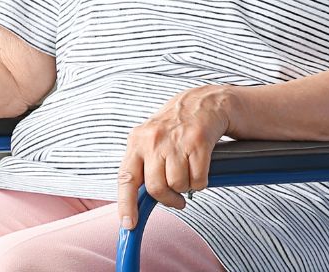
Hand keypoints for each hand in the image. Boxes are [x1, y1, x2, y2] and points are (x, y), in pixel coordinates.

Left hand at [116, 86, 233, 228]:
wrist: (203, 103)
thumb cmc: (174, 127)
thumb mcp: (150, 140)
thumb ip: (143, 166)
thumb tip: (138, 201)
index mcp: (137, 142)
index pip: (126, 179)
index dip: (126, 205)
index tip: (128, 224)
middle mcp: (153, 140)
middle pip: (156, 188)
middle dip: (169, 199)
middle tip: (177, 199)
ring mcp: (176, 141)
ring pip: (178, 185)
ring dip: (186, 187)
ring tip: (188, 172)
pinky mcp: (197, 142)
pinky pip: (198, 180)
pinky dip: (201, 182)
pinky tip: (200, 167)